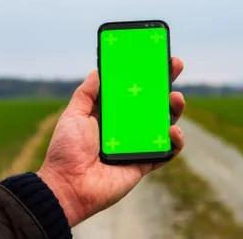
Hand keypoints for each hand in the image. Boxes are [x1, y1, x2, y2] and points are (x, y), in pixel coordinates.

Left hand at [37, 58, 184, 226]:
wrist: (66, 185)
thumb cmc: (66, 150)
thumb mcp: (73, 115)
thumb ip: (86, 93)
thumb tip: (98, 70)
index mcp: (111, 114)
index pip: (133, 89)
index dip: (145, 74)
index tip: (156, 56)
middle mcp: (127, 127)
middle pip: (153, 102)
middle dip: (166, 83)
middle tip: (175, 65)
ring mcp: (138, 145)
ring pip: (164, 123)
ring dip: (175, 109)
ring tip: (176, 97)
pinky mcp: (144, 163)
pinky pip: (166, 152)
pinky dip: (175, 142)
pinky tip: (173, 131)